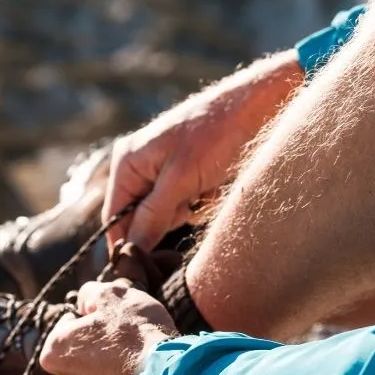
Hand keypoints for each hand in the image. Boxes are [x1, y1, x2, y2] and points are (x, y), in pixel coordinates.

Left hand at [40, 280, 174, 374]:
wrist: (167, 374)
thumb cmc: (136, 331)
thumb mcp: (112, 295)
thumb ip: (90, 293)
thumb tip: (85, 301)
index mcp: (54, 352)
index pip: (65, 325)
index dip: (88, 317)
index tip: (108, 316)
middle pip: (78, 356)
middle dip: (95, 346)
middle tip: (122, 335)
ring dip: (108, 368)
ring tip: (135, 356)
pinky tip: (141, 374)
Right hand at [104, 50, 305, 249]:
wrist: (259, 105)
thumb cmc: (216, 135)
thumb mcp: (181, 181)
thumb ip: (153, 216)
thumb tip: (131, 250)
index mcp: (128, 162)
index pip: (115, 217)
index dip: (127, 243)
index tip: (143, 268)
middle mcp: (140, 165)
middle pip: (140, 218)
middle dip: (167, 219)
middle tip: (191, 203)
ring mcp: (163, 168)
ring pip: (166, 213)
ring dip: (188, 210)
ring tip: (206, 188)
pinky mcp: (186, 172)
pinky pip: (185, 202)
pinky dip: (201, 200)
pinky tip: (215, 184)